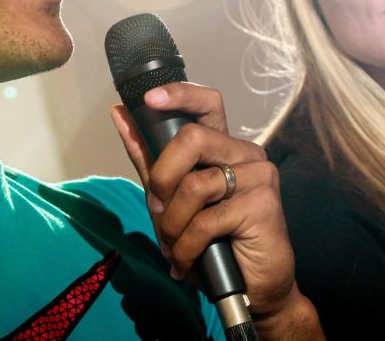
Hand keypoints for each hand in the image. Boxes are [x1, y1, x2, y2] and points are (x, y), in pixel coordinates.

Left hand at [110, 82, 322, 338]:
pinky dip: (185, 247)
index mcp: (224, 146)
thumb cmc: (211, 242)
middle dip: (162, 178)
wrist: (252, 289)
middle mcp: (245, 153)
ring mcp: (259, 175)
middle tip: (159, 209)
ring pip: (194, 184)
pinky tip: (185, 262)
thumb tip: (120, 113)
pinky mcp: (263, 204)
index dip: (179, 94)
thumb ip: (148, 157)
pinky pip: (206, 219)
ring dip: (172, 223)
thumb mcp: (170, 198)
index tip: (148, 100)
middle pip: (191, 138)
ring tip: (173, 245)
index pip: (207, 102)